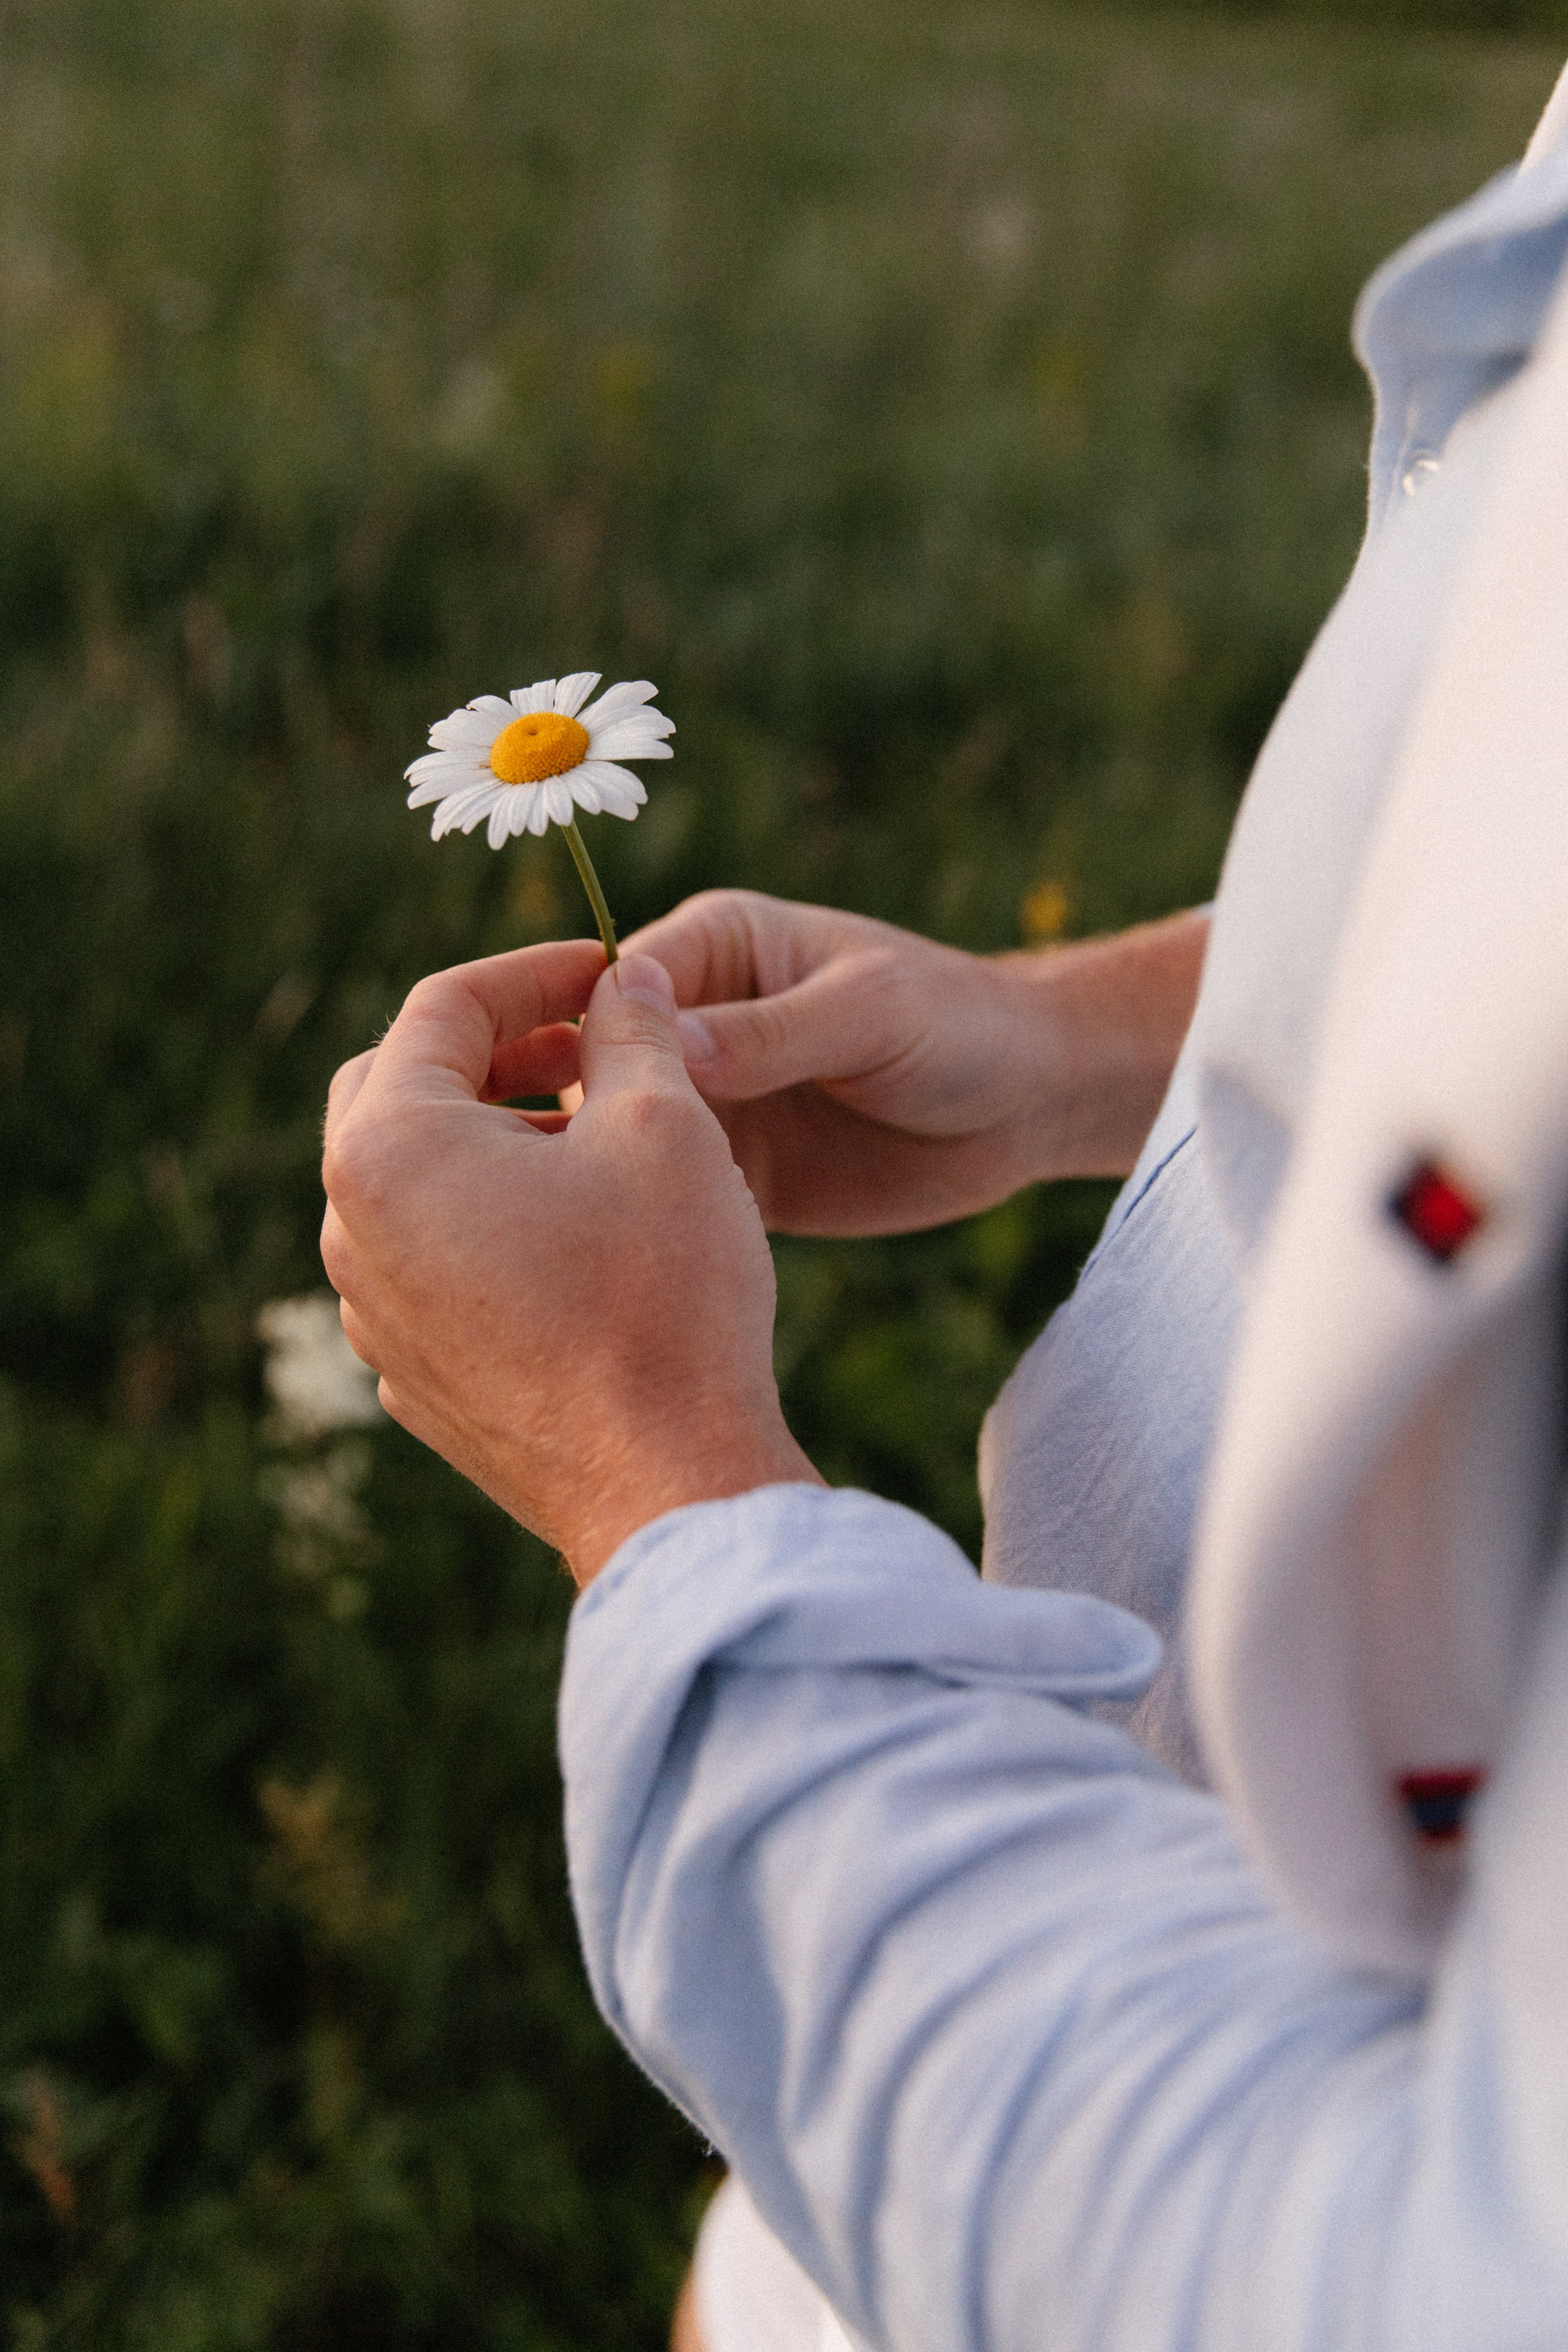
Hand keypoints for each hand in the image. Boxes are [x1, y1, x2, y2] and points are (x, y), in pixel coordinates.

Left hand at [320, 940, 819, 1583]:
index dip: (532, 972)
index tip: (603, 971)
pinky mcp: (414, 1379)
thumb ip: (631, 1029)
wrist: (667, 1485)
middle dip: (494, 1052)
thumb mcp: (665, 1124)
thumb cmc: (663, 1295)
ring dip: (493, 1141)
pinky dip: (490, 1227)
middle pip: (400, 1090)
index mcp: (388, 1148)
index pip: (441, 1008)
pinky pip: (433, 1268)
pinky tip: (577, 1240)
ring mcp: (373, 1316)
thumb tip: (620, 977)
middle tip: (587, 1048)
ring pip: (416, 1185)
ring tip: (595, 1143)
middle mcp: (351, 1231)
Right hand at [612, 892, 1207, 1234]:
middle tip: (554, 1193)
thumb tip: (663, 1046)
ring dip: (603, 1188)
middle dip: (575, 1123)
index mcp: (713, 947)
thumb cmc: (959, 1024)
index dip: (580, 1039)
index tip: (568, 1104)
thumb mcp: (870, 1012)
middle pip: (597, 1070)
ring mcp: (709, 1105)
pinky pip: (671, 1204)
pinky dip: (654, 1233)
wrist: (1029, 1103)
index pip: (612, 986)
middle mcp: (694, 1023)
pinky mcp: (732, 1177)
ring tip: (581, 1245)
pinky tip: (635, 1275)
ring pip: (620, 1145)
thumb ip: (772, 1030)